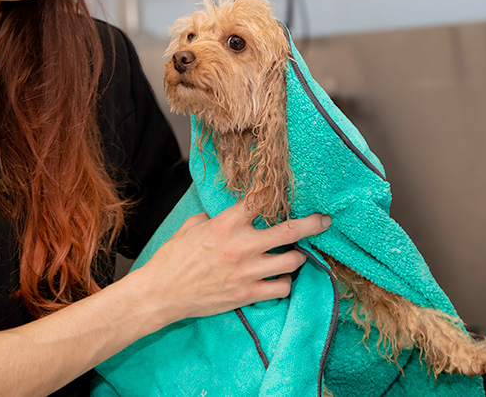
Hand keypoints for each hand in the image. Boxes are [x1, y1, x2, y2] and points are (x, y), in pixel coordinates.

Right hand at [134, 200, 330, 323]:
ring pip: (292, 262)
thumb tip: (227, 213)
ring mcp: (246, 272)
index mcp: (225, 224)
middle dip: (312, 224)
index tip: (291, 190)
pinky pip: (281, 289)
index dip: (277, 193)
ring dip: (297, 257)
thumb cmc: (174, 258)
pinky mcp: (246, 294)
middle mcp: (241, 246)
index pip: (260, 201)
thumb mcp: (192, 227)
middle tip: (324, 221)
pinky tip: (279, 279)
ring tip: (294, 255)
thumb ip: (215, 218)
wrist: (162, 293)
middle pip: (290, 232)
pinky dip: (284, 283)